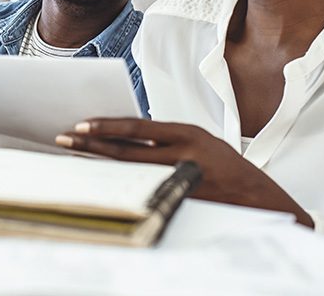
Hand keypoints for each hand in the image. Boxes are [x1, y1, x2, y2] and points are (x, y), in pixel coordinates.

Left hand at [55, 118, 313, 226]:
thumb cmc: (225, 166)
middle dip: (93, 144)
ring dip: (100, 163)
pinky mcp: (179, 199)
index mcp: (189, 134)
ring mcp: (180, 179)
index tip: (82, 125)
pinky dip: (118, 182)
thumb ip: (167, 138)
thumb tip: (126, 136)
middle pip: (127, 149)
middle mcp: (183, 155)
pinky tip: (100, 180)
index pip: (139, 127)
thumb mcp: (200, 142)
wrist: (257, 197)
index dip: (107, 126)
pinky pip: (141, 188)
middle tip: (65, 139)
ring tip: (74, 156)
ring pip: (129, 170)